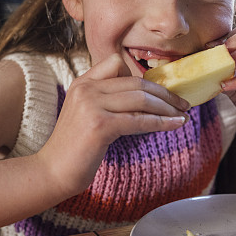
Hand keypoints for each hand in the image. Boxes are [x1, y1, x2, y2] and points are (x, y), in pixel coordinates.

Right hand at [38, 53, 189, 196]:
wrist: (52, 172)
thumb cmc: (74, 148)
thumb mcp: (86, 114)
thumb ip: (106, 100)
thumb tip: (143, 98)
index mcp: (82, 83)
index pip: (117, 64)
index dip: (143, 77)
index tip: (161, 90)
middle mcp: (86, 88)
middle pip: (135, 82)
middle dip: (164, 93)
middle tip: (182, 103)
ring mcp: (92, 105)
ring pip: (141, 99)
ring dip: (167, 107)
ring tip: (182, 114)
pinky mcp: (100, 124)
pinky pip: (139, 120)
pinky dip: (162, 122)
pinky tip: (177, 124)